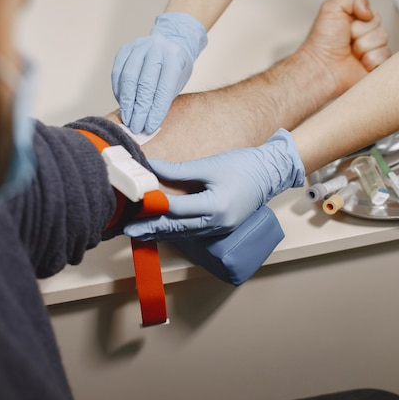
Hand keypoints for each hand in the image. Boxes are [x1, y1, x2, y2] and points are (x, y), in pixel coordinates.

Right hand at [111, 12, 206, 133]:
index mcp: (174, 58)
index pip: (163, 89)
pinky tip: (123, 103)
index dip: (155, 110)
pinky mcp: (125, 49)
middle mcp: (156, 49)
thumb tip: (147, 123)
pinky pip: (117, 73)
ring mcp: (139, 47)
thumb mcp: (178, 81)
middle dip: (139, 109)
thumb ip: (164, 99)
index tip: (149, 127)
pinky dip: (119, 91)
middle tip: (136, 126)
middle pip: (144, 84)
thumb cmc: (175, 68)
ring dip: (127, 102)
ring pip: (128, 78)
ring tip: (128, 118)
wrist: (170, 42)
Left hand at [124, 129, 303, 240]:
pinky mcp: (220, 227)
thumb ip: (179, 170)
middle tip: (127, 230)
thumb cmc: (243, 166)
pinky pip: (193, 232)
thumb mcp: (210, 165)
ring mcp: (220, 228)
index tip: (135, 202)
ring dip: (160, 232)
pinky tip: (161, 229)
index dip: (154, 206)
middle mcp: (217, 223)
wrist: (270, 173)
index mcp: (216, 207)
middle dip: (151, 229)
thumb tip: (152, 168)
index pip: (177, 210)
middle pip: (177, 228)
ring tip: (138, 233)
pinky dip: (175, 230)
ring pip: (184, 233)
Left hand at [300, 0, 389, 96]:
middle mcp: (363, 37)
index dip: (361, 19)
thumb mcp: (331, 8)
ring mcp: (370, 53)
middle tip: (347, 40)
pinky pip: (385, 57)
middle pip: (379, 27)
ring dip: (364, 46)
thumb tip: (370, 10)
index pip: (373, 15)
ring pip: (382, 41)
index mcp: (355, 23)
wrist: (320, 67)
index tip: (346, 26)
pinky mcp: (375, 67)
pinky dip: (370, 60)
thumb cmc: (321, 42)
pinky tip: (359, 63)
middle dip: (361, 33)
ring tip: (351, 53)